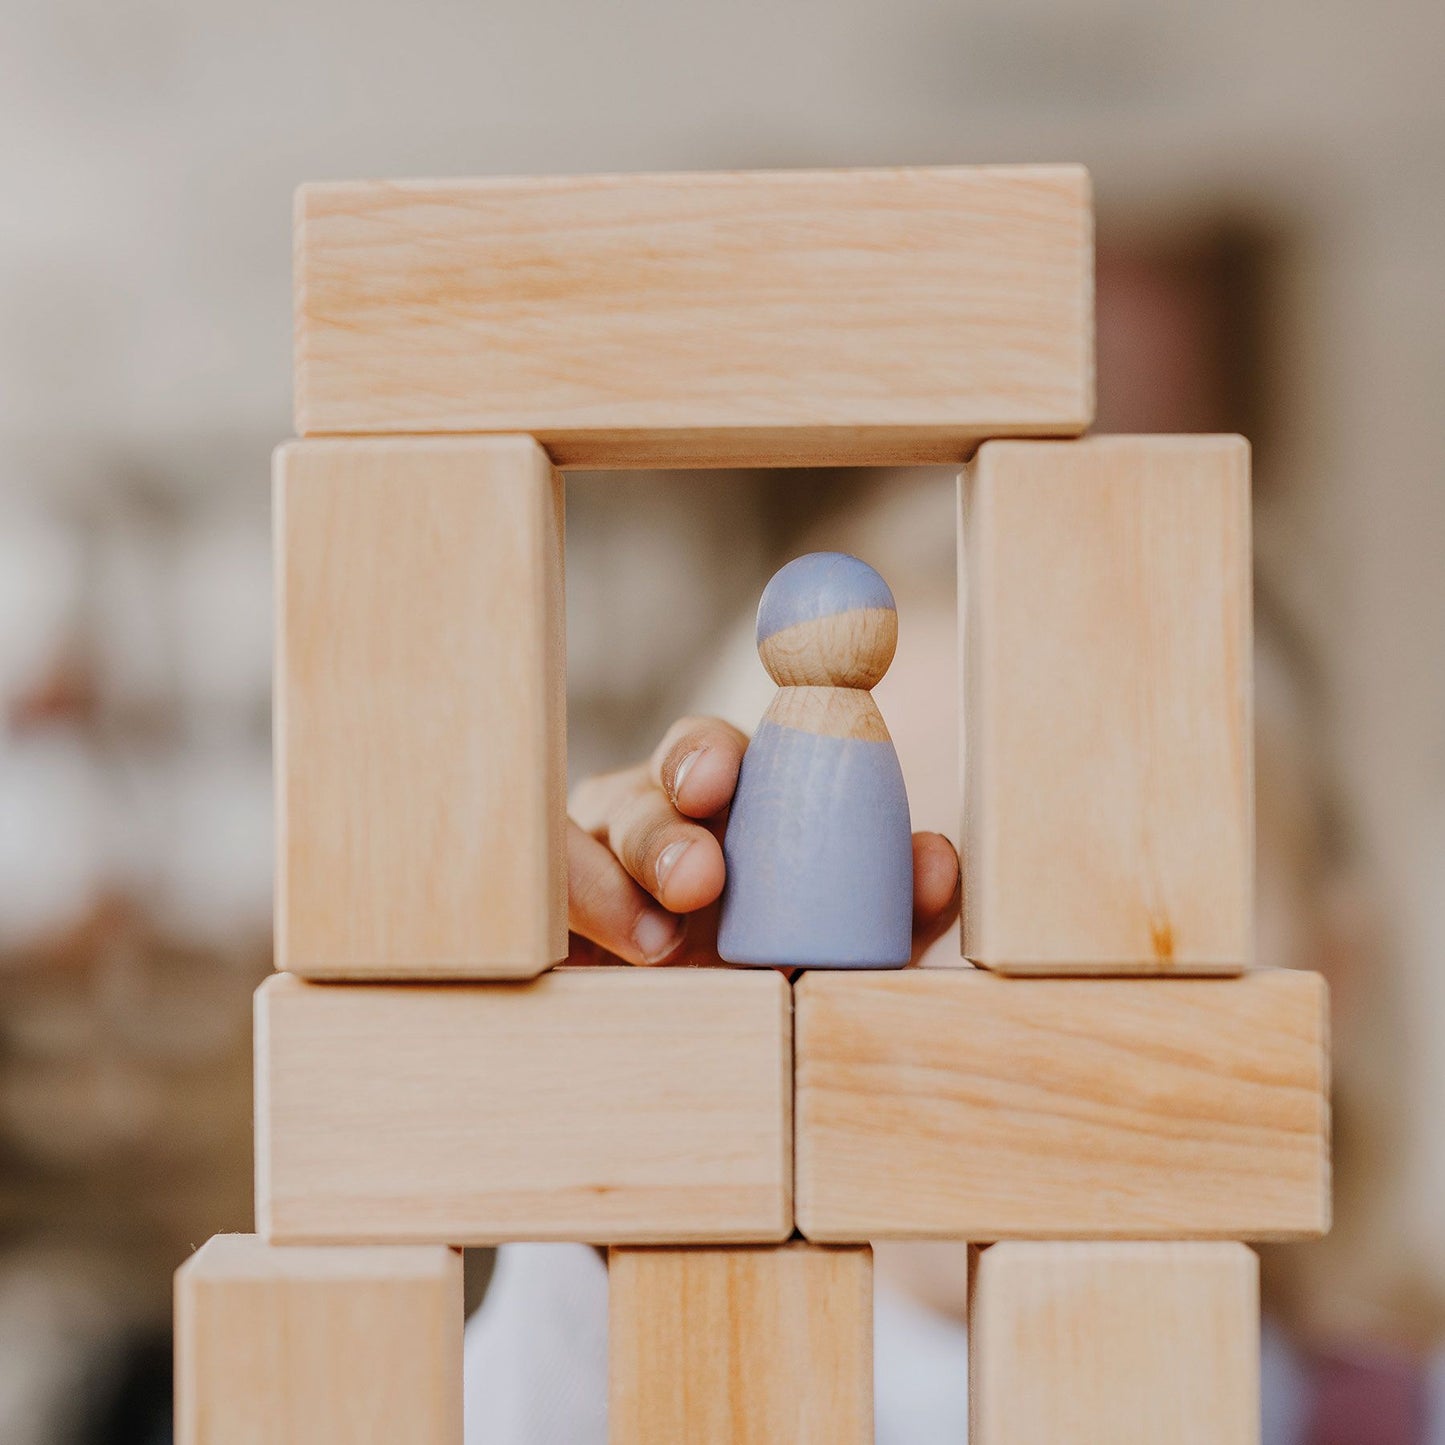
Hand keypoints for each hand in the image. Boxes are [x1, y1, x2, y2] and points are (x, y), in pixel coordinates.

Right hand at [567, 715, 960, 966]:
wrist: (706, 1070)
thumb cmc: (782, 981)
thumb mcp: (842, 948)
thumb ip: (891, 905)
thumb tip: (937, 857)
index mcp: (722, 813)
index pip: (703, 756)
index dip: (706, 758)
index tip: (718, 784)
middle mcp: (648, 828)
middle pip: (637, 795)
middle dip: (664, 827)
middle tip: (699, 880)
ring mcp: (592, 875)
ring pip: (585, 844)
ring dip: (618, 883)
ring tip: (661, 948)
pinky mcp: (554, 931)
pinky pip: (543, 897)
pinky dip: (574, 908)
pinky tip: (594, 961)